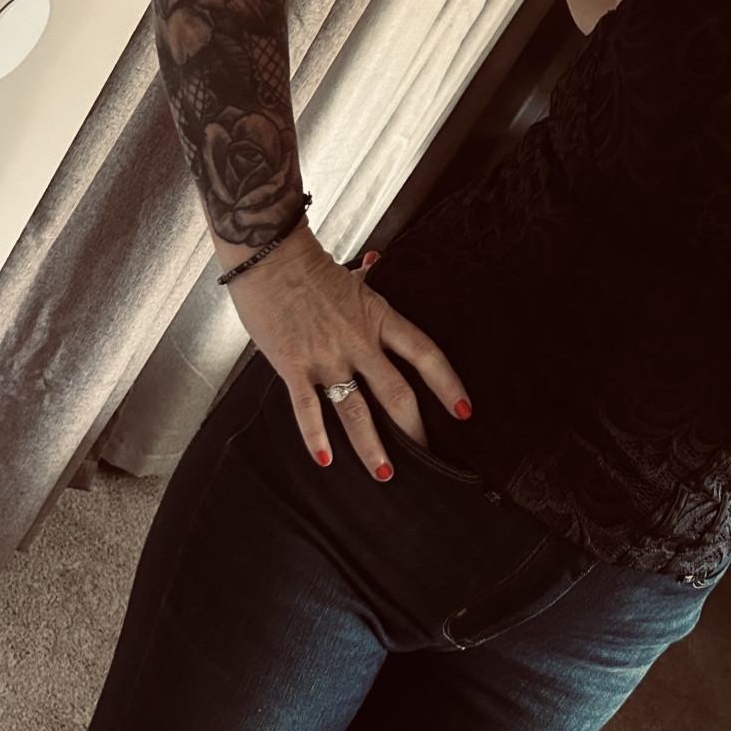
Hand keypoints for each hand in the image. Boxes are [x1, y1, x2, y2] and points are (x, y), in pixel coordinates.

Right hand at [221, 228, 471, 476]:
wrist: (266, 255)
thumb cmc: (305, 263)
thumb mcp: (350, 271)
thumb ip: (369, 273)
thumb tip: (379, 258)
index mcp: (378, 317)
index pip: (425, 354)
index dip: (447, 384)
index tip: (463, 411)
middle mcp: (358, 342)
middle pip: (397, 394)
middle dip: (414, 431)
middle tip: (427, 460)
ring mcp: (326, 357)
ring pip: (356, 410)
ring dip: (372, 447)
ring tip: (385, 474)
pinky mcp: (293, 366)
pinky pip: (307, 408)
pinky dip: (316, 436)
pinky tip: (326, 460)